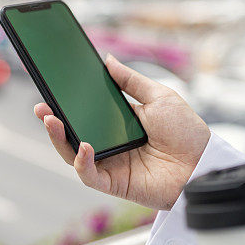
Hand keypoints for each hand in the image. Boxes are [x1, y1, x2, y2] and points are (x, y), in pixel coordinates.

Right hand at [33, 54, 209, 209]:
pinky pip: (89, 175)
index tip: (51, 88)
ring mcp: (111, 164)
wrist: (204, 164)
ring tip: (51, 120)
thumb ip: (130, 80)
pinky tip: (83, 146)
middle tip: (41, 106)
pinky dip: (82, 162)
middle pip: (73, 133)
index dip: (67, 102)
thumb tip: (108, 60)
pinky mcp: (115, 184)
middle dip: (53, 120)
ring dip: (58, 138)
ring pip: (73, 154)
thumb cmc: (187, 132)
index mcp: (119, 122)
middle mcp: (111, 144)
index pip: (86, 111)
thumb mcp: (159, 96)